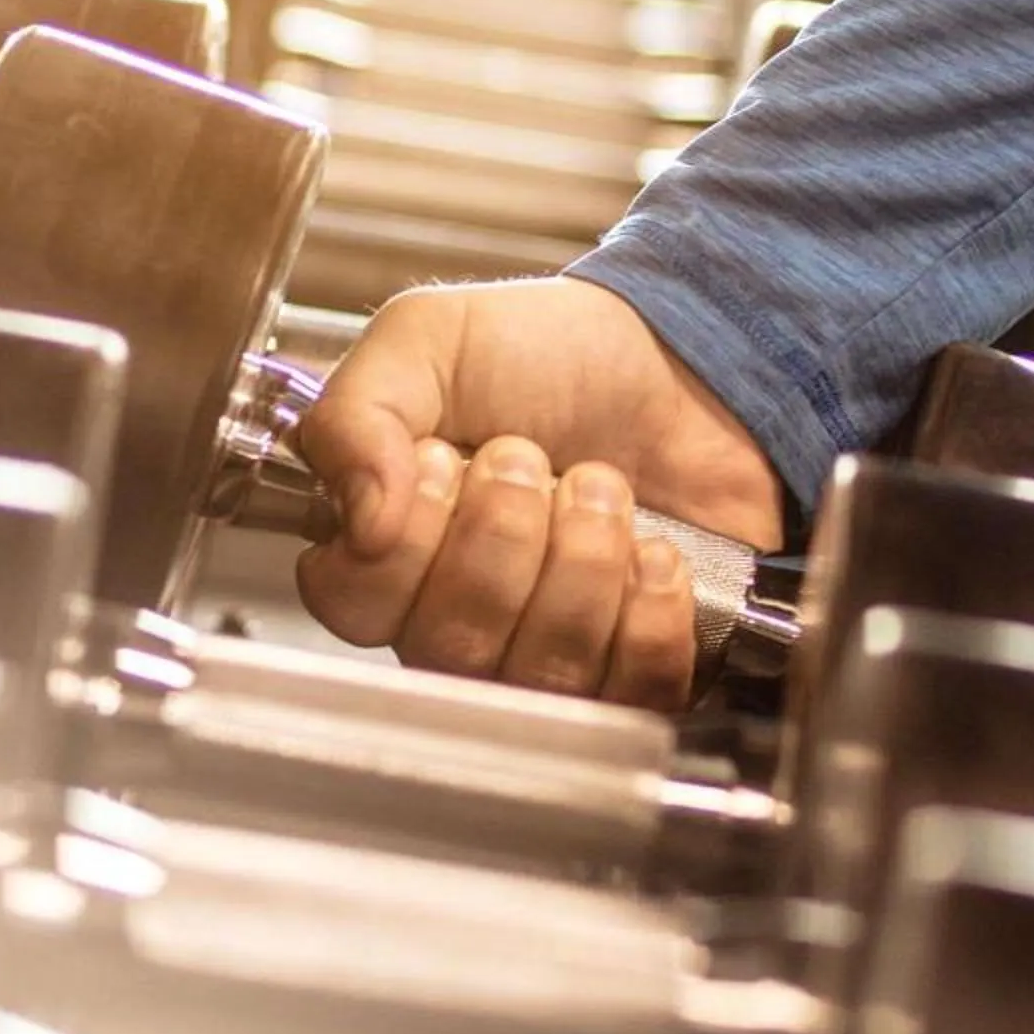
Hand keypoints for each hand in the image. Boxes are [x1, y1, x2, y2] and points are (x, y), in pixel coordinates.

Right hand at [293, 278, 785, 708]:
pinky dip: (648, 609)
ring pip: (538, 674)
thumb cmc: (547, 355)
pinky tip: (649, 551)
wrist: (681, 366)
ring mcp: (539, 659)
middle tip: (529, 460)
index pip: (352, 602)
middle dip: (504, 534)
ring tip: (598, 490)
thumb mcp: (426, 342)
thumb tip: (358, 521)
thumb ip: (355, 416)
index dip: (403, 539)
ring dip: (581, 562)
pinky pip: (628, 691)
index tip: (443, 460)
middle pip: (447, 646)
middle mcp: (449, 618)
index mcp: (381, 546)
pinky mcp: (631, 677)